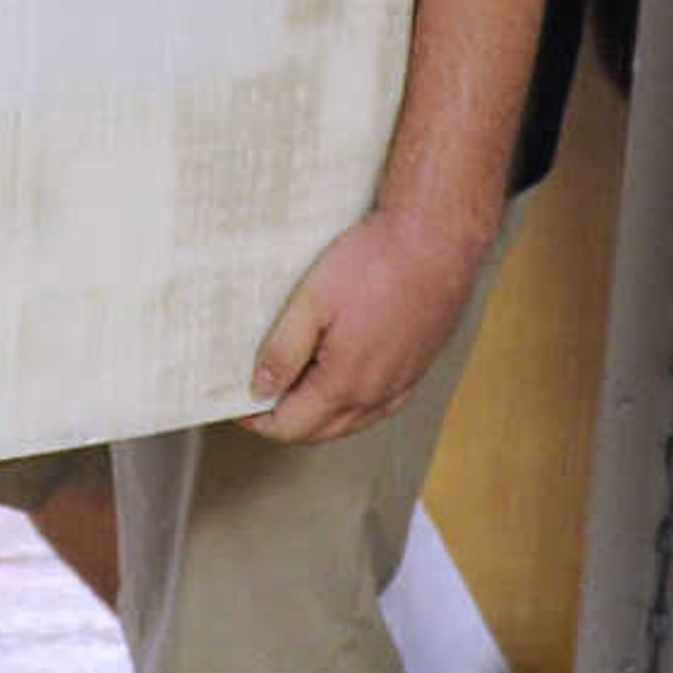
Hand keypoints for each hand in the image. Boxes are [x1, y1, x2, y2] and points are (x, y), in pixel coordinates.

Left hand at [243, 202, 492, 444]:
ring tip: (291, 384)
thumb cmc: (376, 262)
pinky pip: (376, 407)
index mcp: (345, 383)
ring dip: (316, 416)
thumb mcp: (313, 300)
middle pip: (318, 432)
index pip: (290, 427)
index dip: (256, 420)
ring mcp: (400, 386)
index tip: (236, 402)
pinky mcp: (415, 371)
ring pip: (348, 423)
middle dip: (283, 421)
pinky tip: (337, 382)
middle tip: (257, 394)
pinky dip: (348, 407)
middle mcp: (376, 396)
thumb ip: (283, 350)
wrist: (436, 240)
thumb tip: (260, 390)